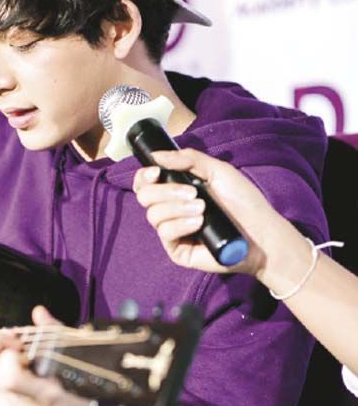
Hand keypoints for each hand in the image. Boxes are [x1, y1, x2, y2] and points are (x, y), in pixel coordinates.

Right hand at [133, 148, 279, 275]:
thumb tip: (157, 155)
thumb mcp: (218, 171)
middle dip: (165, 191)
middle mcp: (171, 210)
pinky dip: (180, 225)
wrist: (261, 232)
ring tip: (202, 209)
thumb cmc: (244, 203)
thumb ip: (189, 159)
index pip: (146, 183)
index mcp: (177, 190)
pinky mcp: (177, 250)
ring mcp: (173, 231)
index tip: (155, 172)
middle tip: (192, 193)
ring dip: (176, 208)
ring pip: (153, 215)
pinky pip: (165, 233)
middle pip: (144, 197)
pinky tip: (199, 223)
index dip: (144, 176)